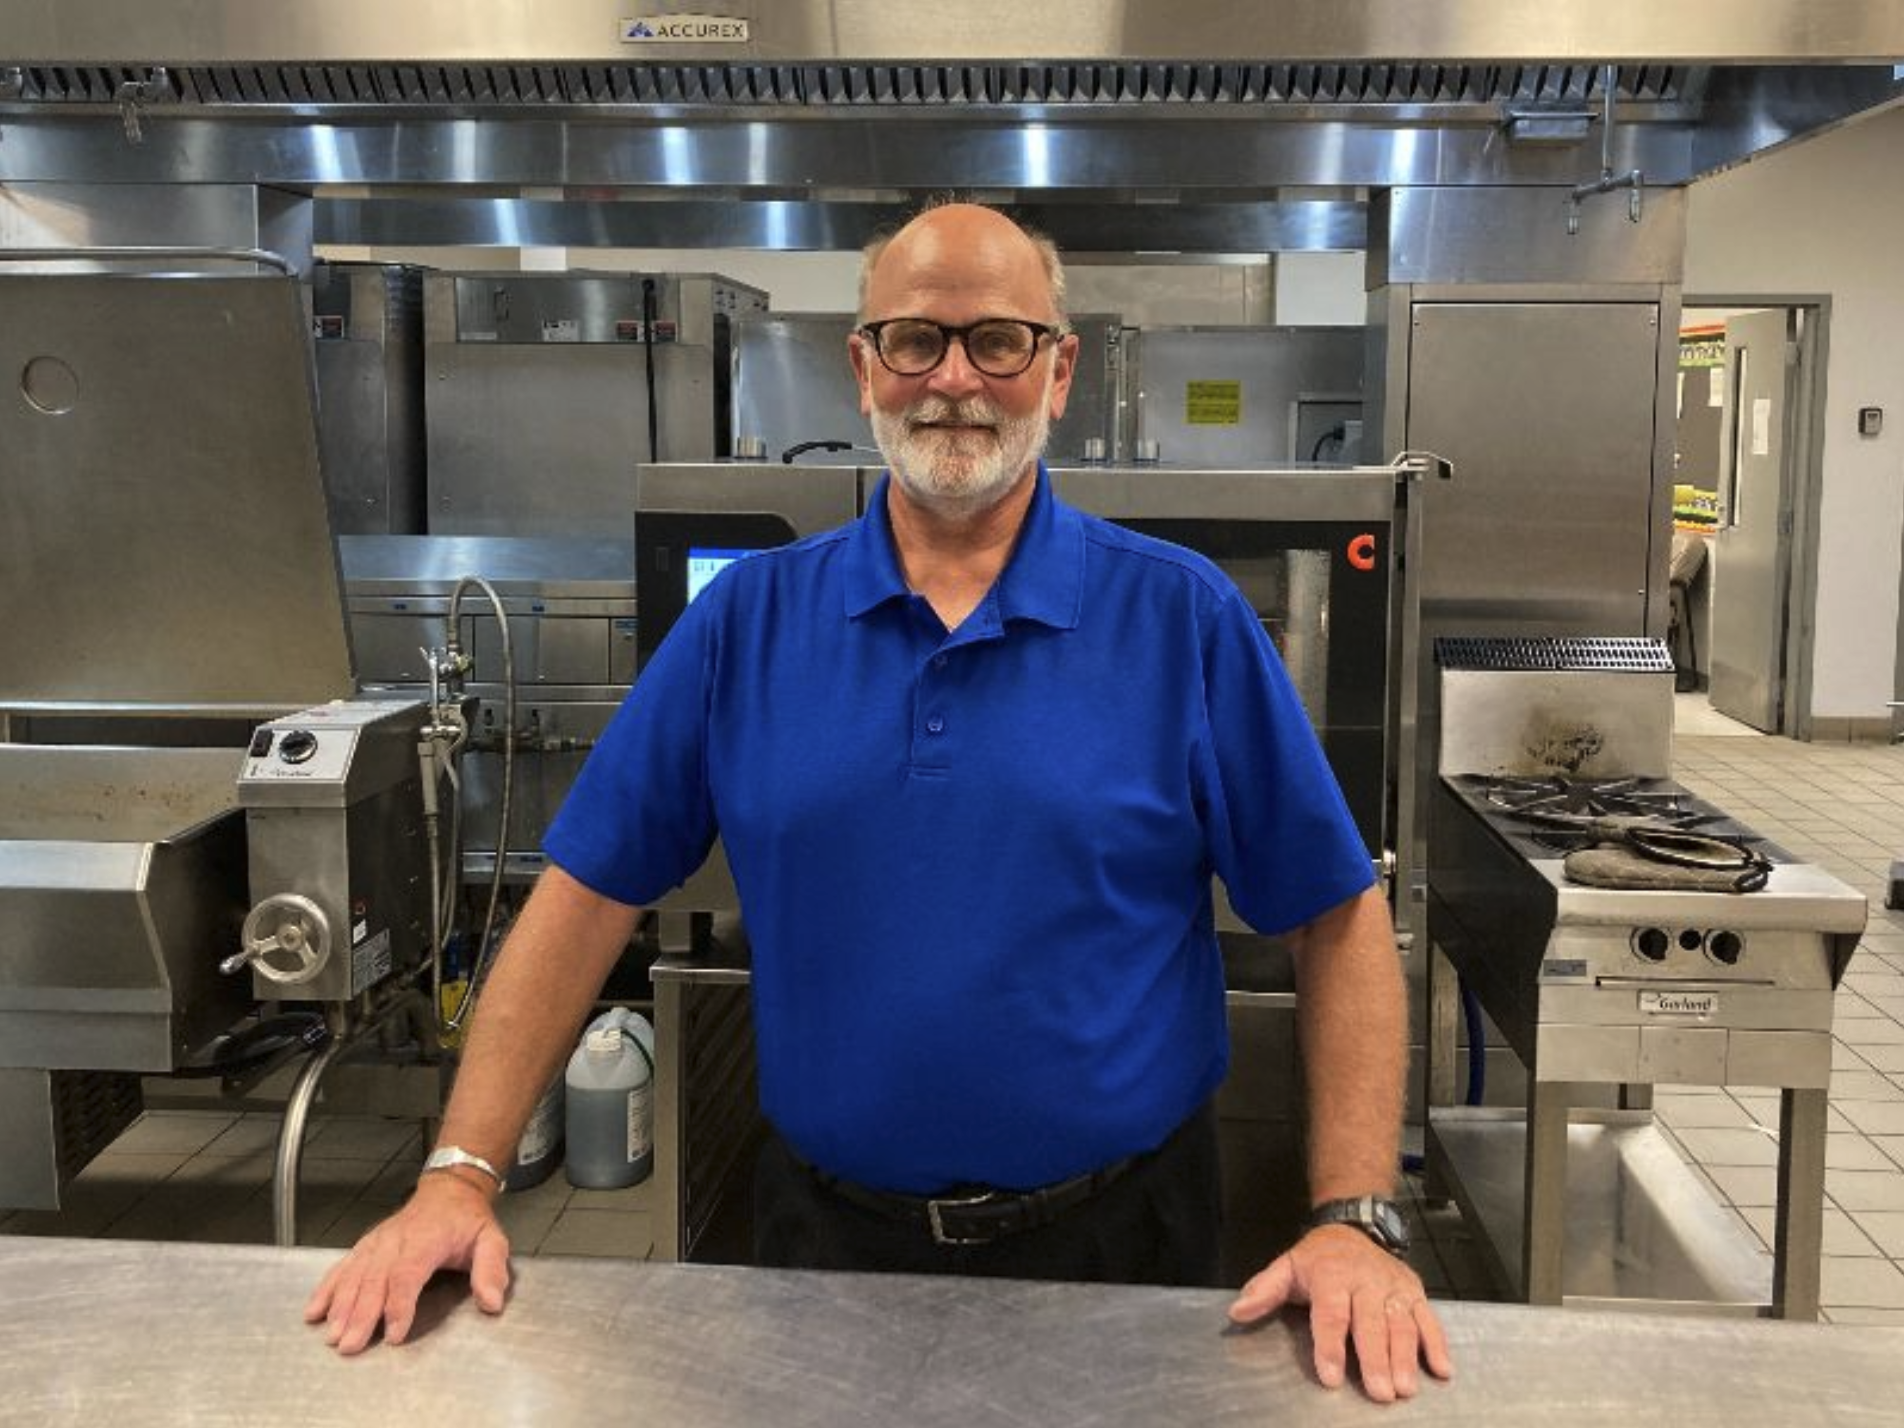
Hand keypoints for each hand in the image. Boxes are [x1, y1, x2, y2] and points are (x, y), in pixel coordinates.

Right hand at [303, 1172, 512, 1354]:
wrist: (448, 1191)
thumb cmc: (467, 1221)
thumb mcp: (491, 1240)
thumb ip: (492, 1270)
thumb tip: (492, 1302)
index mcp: (427, 1240)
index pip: (408, 1273)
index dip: (399, 1304)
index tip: (394, 1333)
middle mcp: (396, 1240)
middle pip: (374, 1279)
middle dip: (360, 1314)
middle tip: (350, 1345)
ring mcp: (377, 1243)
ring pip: (354, 1275)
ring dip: (340, 1306)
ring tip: (331, 1334)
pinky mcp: (366, 1246)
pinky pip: (342, 1267)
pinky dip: (326, 1289)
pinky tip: (314, 1311)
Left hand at [1227, 1225, 1453, 1402]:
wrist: (1354, 1226)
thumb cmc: (1318, 1258)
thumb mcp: (1287, 1266)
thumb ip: (1264, 1290)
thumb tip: (1237, 1312)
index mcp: (1331, 1276)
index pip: (1331, 1313)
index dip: (1329, 1345)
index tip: (1330, 1376)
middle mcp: (1366, 1281)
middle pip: (1370, 1323)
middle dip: (1374, 1359)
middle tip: (1378, 1392)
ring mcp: (1394, 1287)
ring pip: (1402, 1324)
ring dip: (1406, 1358)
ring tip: (1405, 1389)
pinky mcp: (1415, 1292)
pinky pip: (1429, 1319)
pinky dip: (1437, 1344)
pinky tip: (1441, 1370)